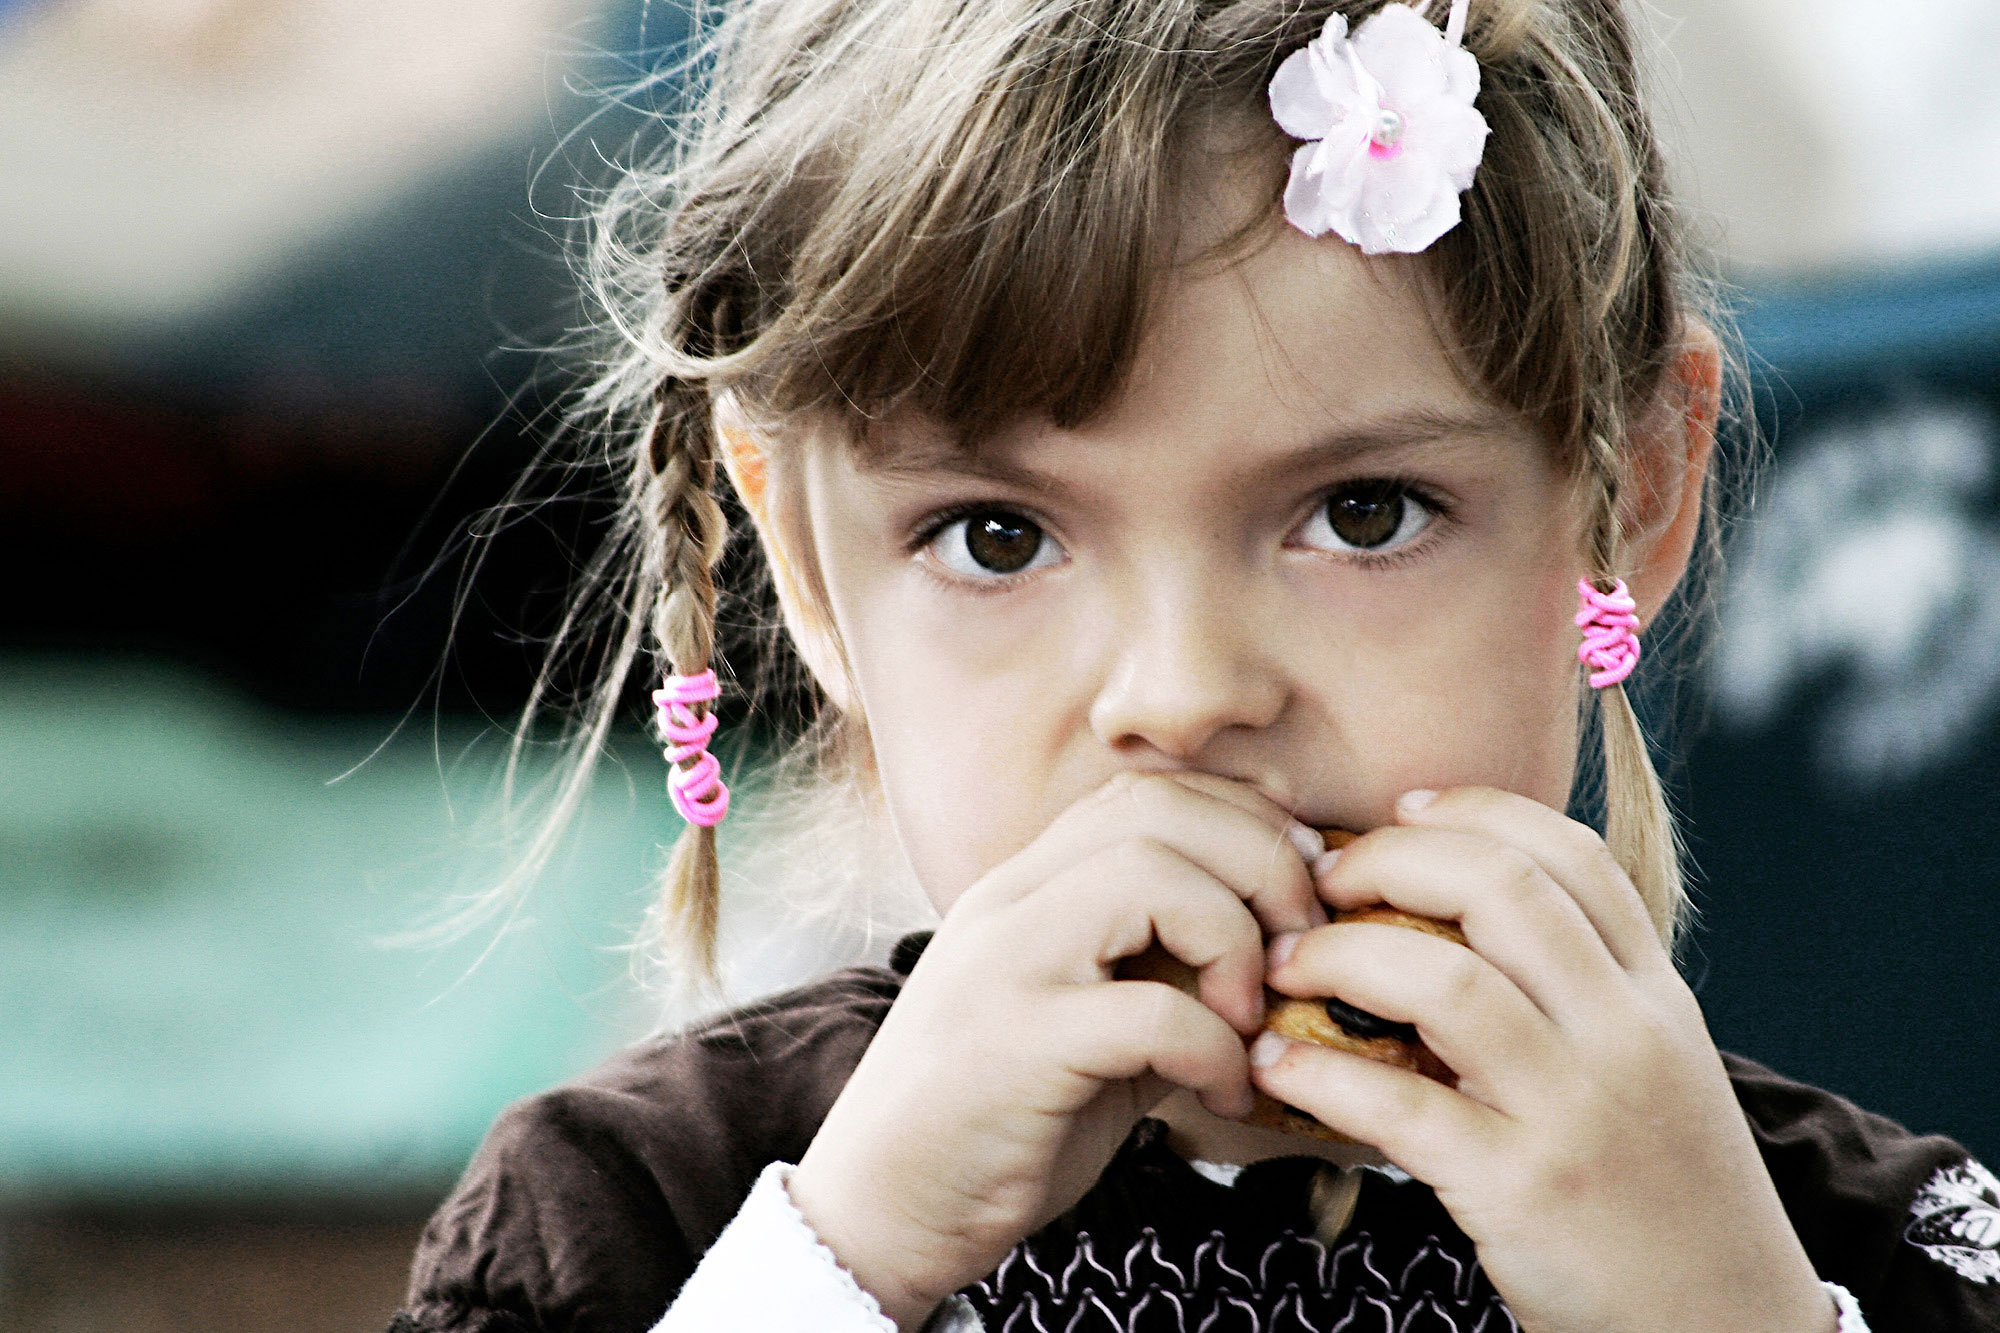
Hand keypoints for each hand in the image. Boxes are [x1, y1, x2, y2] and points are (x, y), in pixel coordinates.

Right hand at [788, 772, 1324, 1329]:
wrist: (882, 1213)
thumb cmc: (999, 1126)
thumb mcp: (1094, 1031)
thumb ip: (1164, 979)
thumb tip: (1281, 958)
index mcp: (1025, 888)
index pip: (1146, 792)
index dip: (1243, 824)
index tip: (1296, 894)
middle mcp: (1007, 903)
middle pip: (1158, 809)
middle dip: (1260, 864)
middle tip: (1299, 946)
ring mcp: (1003, 965)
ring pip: (1150, 875)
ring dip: (1234, 940)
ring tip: (1250, 1017)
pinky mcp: (1013, 1044)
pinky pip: (1147, 1009)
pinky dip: (1213, 1047)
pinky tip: (1224, 1092)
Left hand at [1251, 786, 1835, 1332]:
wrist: (1724, 1331)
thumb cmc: (1664, 1194)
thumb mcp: (1655, 1071)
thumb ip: (1582, 991)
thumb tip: (1458, 916)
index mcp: (1655, 998)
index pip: (1572, 856)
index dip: (1475, 810)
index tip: (1400, 809)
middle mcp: (1624, 1037)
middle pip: (1500, 890)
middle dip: (1389, 862)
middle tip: (1320, 881)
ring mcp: (1576, 1113)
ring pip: (1444, 982)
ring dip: (1338, 957)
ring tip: (1284, 964)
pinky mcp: (1523, 1190)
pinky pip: (1401, 1107)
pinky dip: (1321, 1074)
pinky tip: (1277, 1066)